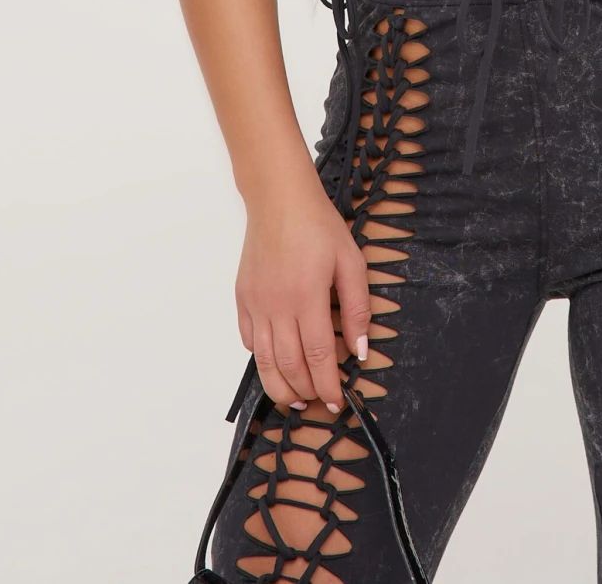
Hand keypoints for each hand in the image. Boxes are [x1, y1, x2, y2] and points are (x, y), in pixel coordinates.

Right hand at [236, 171, 371, 414]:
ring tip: (295, 400)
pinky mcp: (242, 299)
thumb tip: (360, 349)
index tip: (337, 401)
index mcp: (307, 297)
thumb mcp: (350, 261)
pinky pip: (248, 341)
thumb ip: (357, 307)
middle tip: (320, 401)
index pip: (317, 357)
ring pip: (264, 362)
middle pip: (289, 366)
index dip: (327, 385)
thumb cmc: (318, 225)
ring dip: (280, 387)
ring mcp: (255, 304)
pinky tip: (275, 364)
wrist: (279, 199)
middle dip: (306, 392)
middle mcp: (276, 306)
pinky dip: (261, 359)